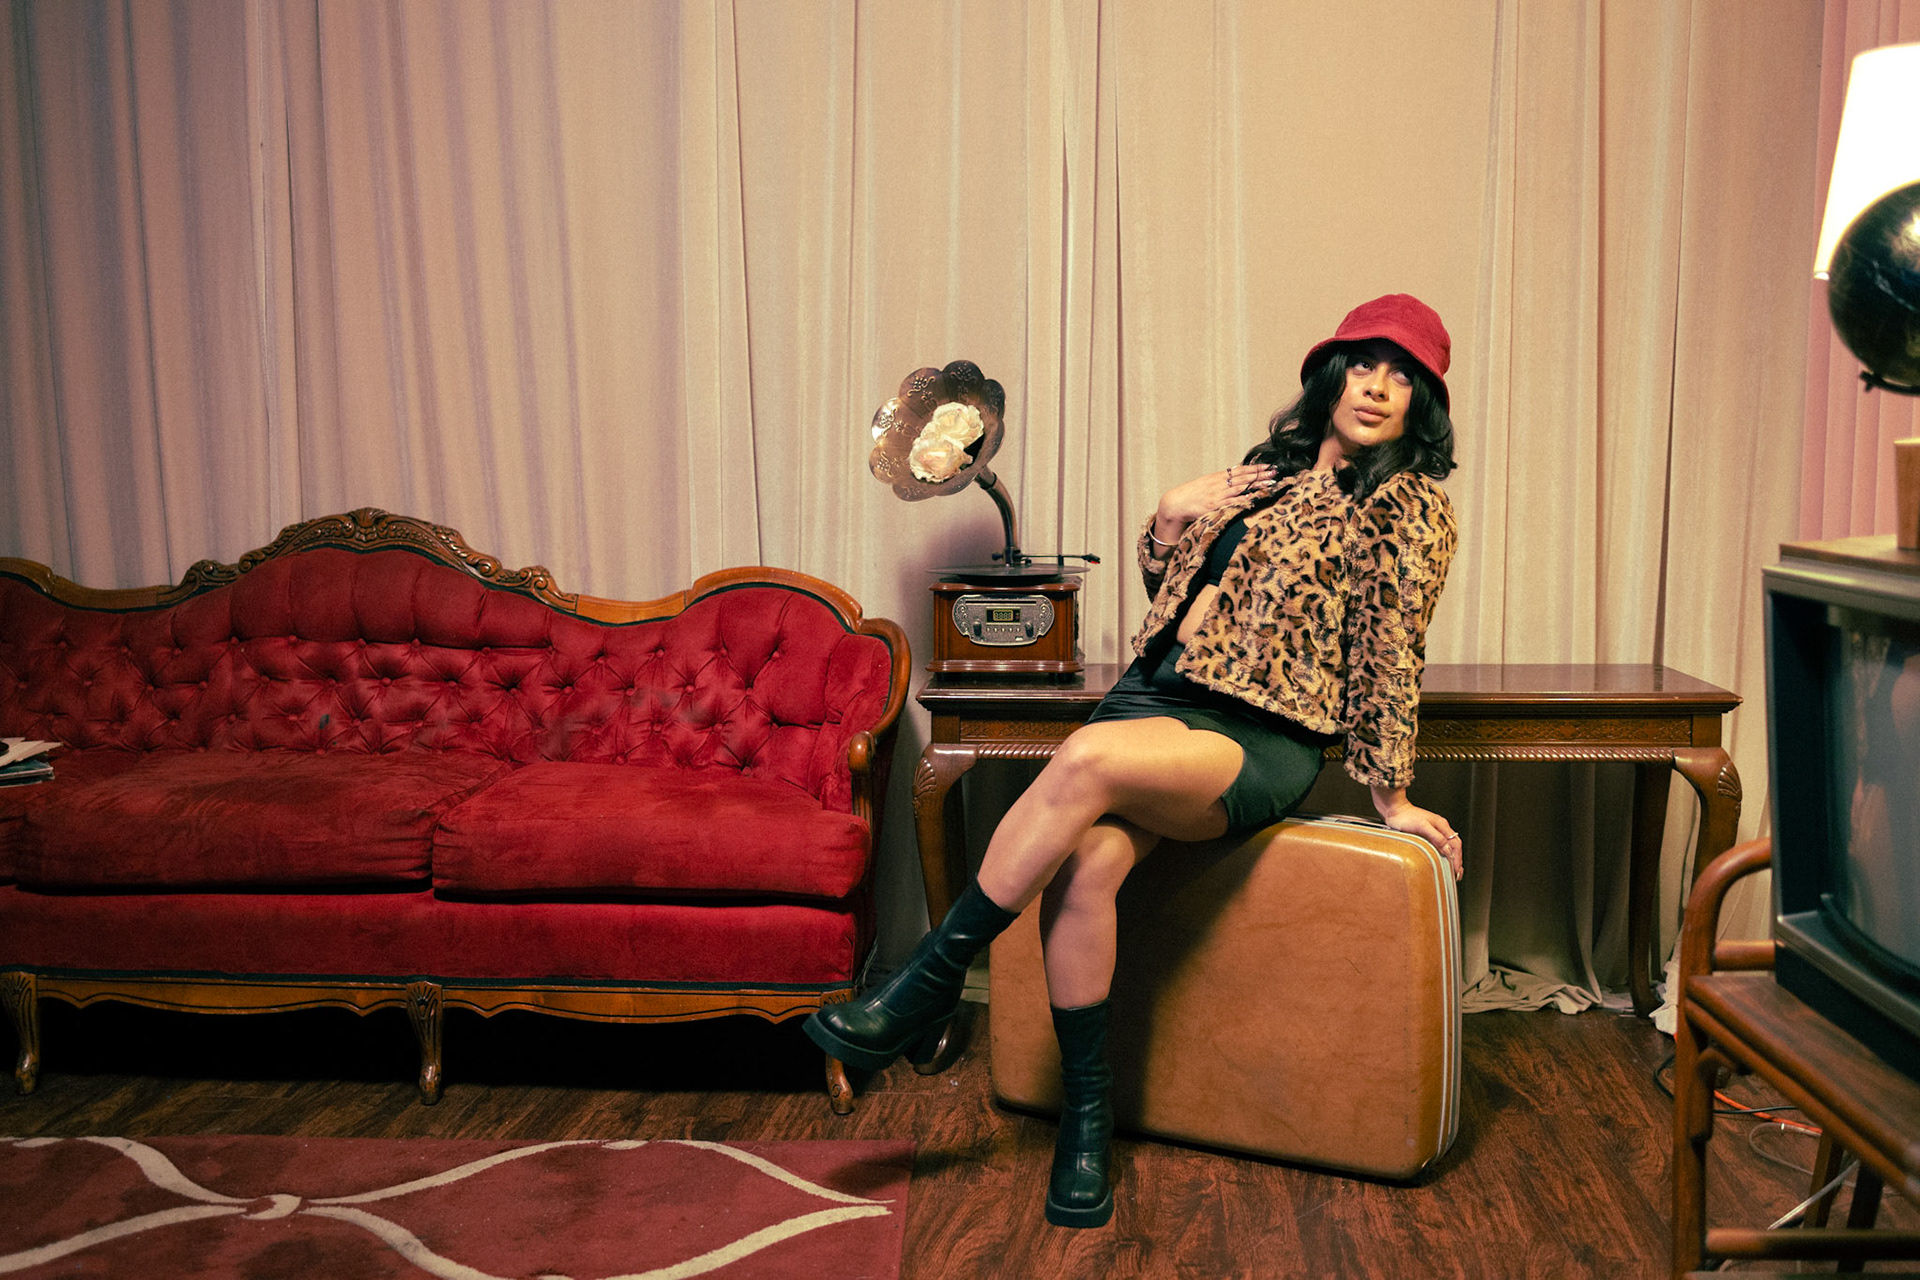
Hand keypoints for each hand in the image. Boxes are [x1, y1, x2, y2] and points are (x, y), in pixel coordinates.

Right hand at [1153, 462, 1278, 544]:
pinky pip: (1231, 502)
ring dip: (1256, 485)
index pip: (1240, 470)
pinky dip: (1242, 499)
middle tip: (1275, 472)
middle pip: (1243, 477)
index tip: (1268, 466)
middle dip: (1260, 474)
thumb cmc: (1192, 495)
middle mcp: (1219, 483)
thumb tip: (1236, 478)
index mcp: (1218, 477)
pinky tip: (1253, 498)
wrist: (1175, 503)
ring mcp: (1217, 494)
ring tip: (1270, 482)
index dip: (1255, 468)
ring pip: (1240, 487)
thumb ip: (1221, 482)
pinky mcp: (1213, 505)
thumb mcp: (1207, 484)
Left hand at [1370, 786, 1462, 878]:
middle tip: (1456, 874)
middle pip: (1454, 846)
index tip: (1456, 870)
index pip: (1456, 844)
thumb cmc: (1406, 817)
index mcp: (1442, 825)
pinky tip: (1442, 860)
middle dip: (1457, 860)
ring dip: (1452, 858)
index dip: (1457, 858)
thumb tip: (1448, 850)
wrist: (1394, 810)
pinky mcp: (1427, 834)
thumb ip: (1436, 837)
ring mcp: (1435, 830)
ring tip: (1452, 870)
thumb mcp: (1422, 827)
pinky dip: (1444, 854)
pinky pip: (1440, 845)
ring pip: (1448, 846)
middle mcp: (1441, 828)